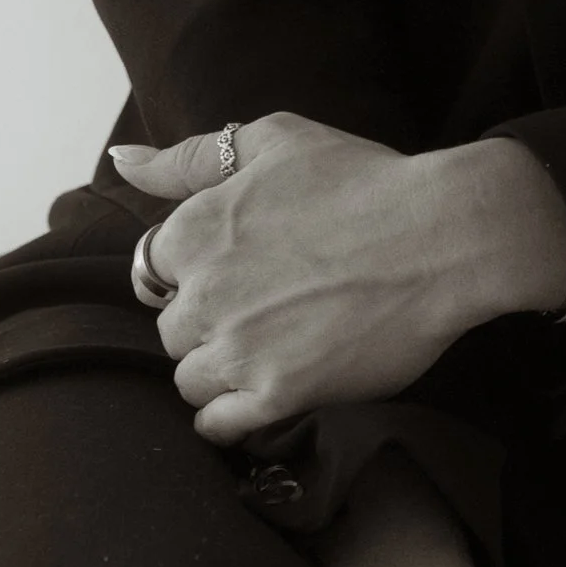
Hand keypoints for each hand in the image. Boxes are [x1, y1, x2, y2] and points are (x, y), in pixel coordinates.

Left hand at [109, 114, 565, 445]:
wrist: (441, 237)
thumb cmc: (364, 181)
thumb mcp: (273, 141)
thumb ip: (189, 158)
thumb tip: (123, 161)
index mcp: (195, 228)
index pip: (152, 272)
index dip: (189, 277)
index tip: (230, 277)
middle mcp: (205, 292)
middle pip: (172, 332)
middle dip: (206, 326)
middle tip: (259, 316)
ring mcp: (239, 348)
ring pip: (190, 381)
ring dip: (218, 374)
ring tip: (266, 355)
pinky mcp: (277, 393)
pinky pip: (218, 425)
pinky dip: (227, 419)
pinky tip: (255, 401)